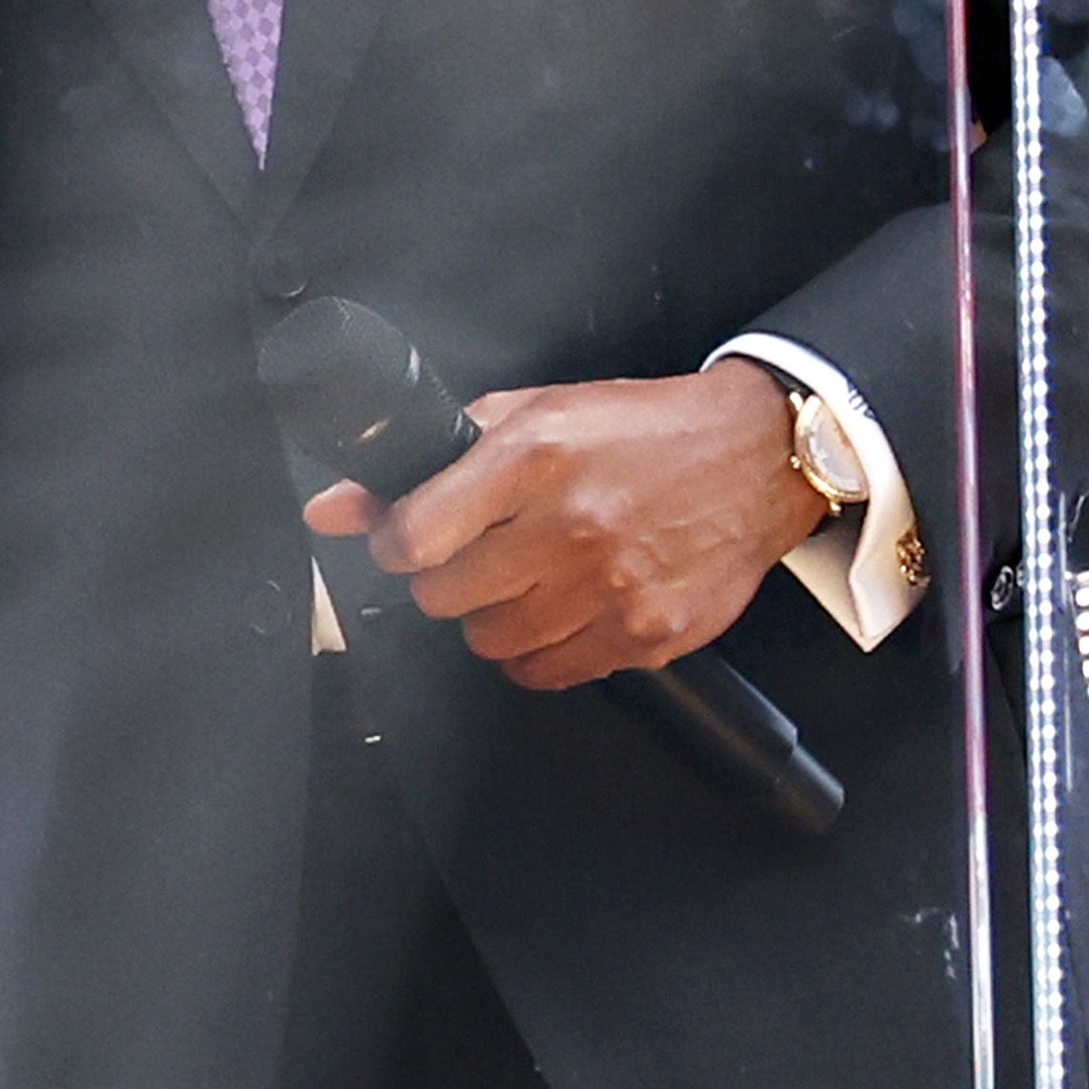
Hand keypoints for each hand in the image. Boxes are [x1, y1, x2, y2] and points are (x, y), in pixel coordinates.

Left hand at [307, 364, 820, 691]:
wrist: (756, 457)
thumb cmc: (642, 430)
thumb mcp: (533, 414)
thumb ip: (429, 461)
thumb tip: (332, 508)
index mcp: (534, 457)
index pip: (412, 537)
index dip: (396, 545)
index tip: (408, 541)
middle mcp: (570, 525)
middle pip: (444, 597)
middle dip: (447, 579)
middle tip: (478, 557)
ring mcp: (610, 587)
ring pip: (490, 643)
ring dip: (493, 618)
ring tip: (526, 581)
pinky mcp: (644, 635)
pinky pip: (548, 674)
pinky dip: (539, 652)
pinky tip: (560, 611)